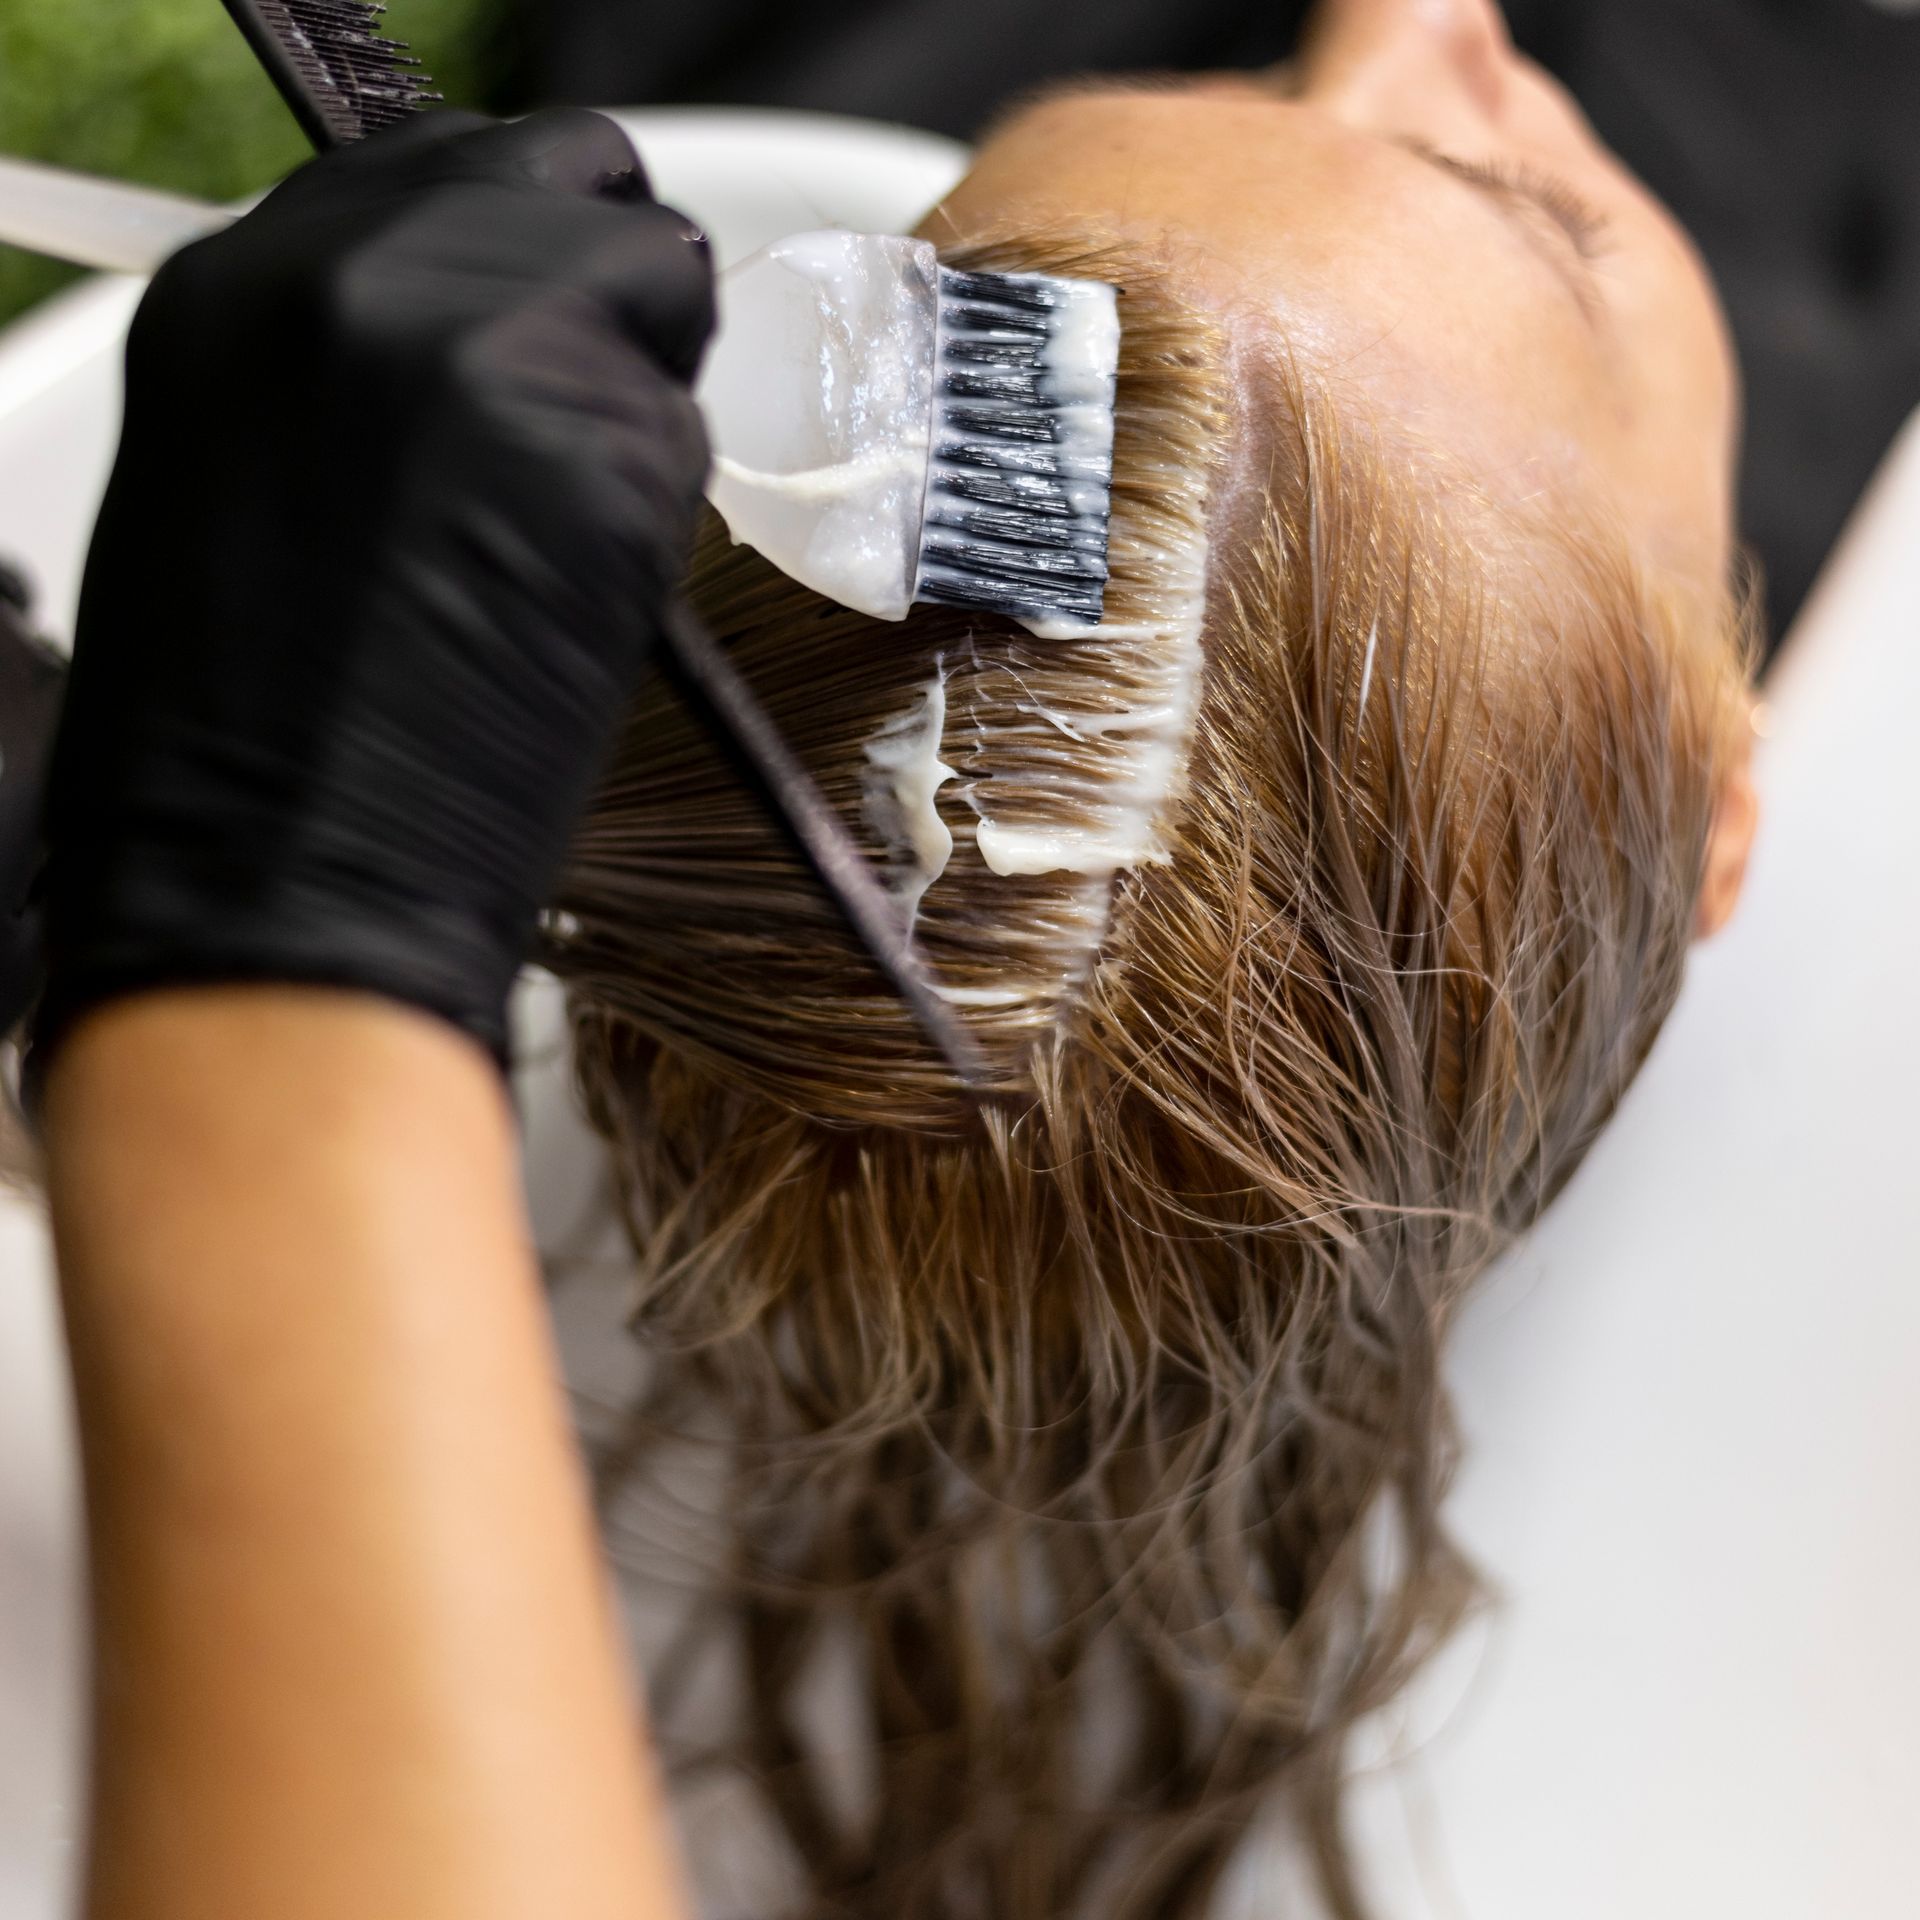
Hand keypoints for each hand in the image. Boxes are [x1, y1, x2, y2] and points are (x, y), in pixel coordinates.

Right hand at [36, 108, 714, 1069]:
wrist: (275, 881)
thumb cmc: (250, 732)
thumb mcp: (254, 474)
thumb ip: (361, 364)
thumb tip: (491, 329)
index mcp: (248, 282)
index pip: (449, 167)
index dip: (525, 241)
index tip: (555, 313)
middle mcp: (364, 275)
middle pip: (578, 182)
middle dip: (610, 292)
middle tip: (590, 425)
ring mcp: (492, 345)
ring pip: (662, 295)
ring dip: (642, 401)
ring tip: (558, 541)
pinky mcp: (604, 446)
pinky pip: (686, 436)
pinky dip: (658, 513)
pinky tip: (574, 603)